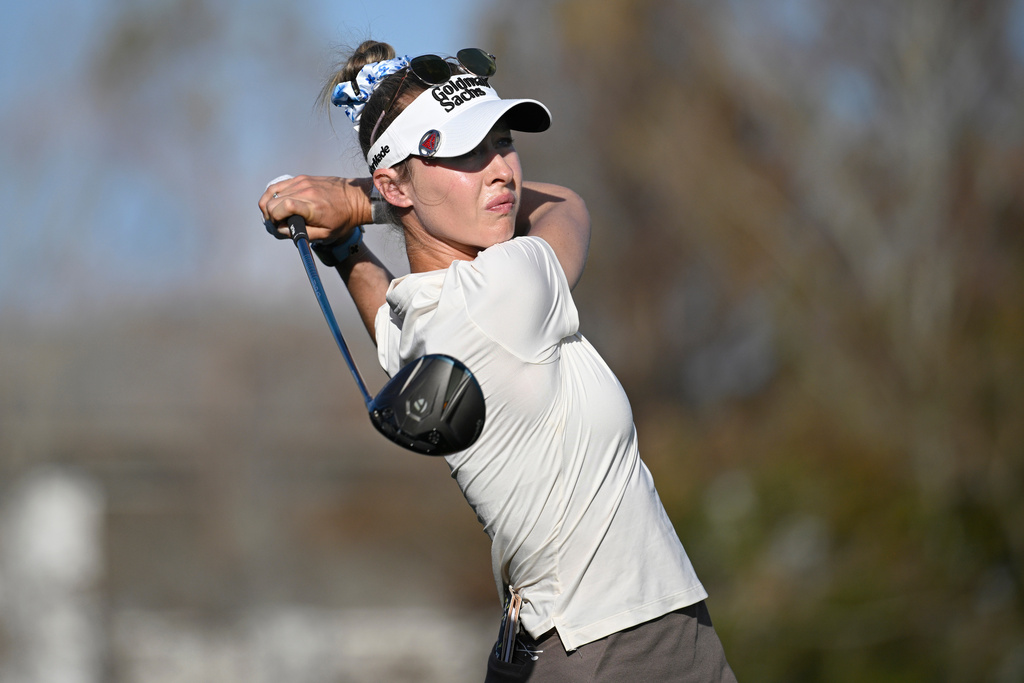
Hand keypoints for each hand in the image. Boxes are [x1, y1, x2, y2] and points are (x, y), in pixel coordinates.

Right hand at [259, 175, 373, 241]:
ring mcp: (302, 182)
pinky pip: (279, 185)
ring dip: (269, 205)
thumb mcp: (326, 234)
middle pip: (273, 200)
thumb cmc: (343, 218)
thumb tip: (281, 230)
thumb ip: (303, 233)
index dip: (275, 218)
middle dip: (270, 215)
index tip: (279, 226)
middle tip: (277, 224)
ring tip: (275, 215)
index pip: (283, 206)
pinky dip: (273, 195)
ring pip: (272, 192)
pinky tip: (277, 204)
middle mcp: (305, 191)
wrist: (355, 198)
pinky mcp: (301, 178)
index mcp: (312, 206)